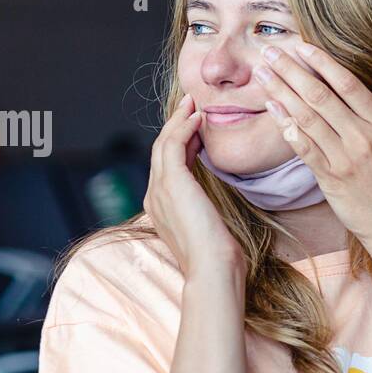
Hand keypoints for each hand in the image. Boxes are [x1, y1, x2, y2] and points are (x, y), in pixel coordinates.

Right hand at [144, 92, 244, 282]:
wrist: (212, 268)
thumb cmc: (217, 256)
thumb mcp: (207, 226)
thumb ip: (202, 209)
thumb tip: (210, 200)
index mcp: (160, 207)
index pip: (166, 166)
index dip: (179, 143)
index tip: (195, 128)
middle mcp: (154, 196)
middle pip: (160, 150)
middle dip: (175, 125)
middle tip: (191, 105)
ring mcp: (159, 189)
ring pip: (163, 144)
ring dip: (179, 120)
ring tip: (194, 104)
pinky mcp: (171, 183)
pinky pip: (172, 145)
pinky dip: (184, 128)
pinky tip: (198, 118)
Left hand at [253, 42, 371, 256]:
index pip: (347, 83)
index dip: (321, 62)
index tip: (300, 46)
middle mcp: (363, 137)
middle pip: (320, 95)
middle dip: (292, 71)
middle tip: (271, 52)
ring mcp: (345, 158)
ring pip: (307, 117)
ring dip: (281, 92)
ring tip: (263, 74)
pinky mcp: (331, 178)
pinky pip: (304, 147)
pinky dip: (286, 125)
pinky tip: (272, 108)